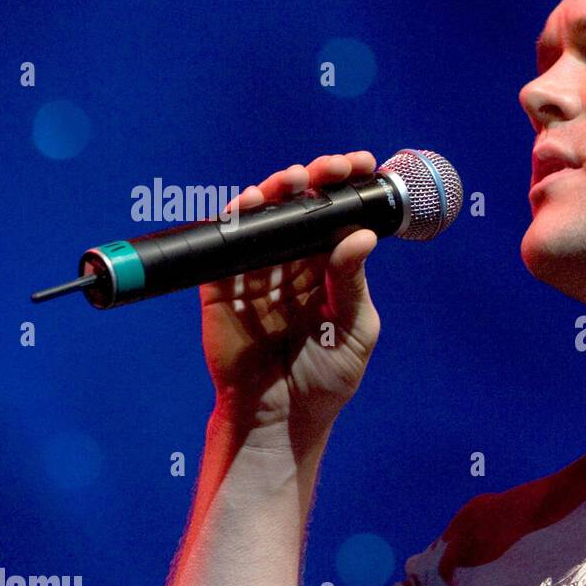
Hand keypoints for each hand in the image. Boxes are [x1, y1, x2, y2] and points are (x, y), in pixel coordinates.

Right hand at [200, 151, 381, 439]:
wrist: (278, 419)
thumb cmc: (325, 380)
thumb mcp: (353, 331)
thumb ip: (352, 284)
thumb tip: (361, 235)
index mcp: (328, 270)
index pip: (337, 218)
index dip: (347, 188)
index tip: (363, 165)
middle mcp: (292, 263)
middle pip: (301, 207)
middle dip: (316, 179)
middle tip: (332, 167)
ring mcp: (256, 270)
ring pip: (264, 216)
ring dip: (278, 190)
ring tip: (295, 179)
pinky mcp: (221, 283)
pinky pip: (226, 242)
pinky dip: (237, 219)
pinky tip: (253, 203)